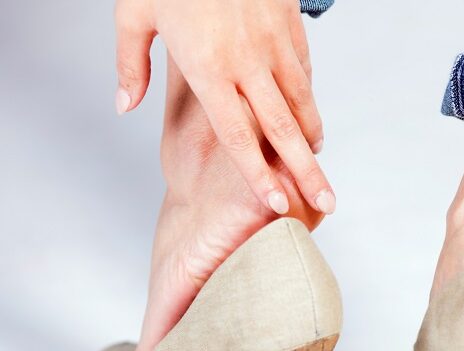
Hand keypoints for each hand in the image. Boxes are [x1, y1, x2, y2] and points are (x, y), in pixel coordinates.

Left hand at [114, 0, 334, 214]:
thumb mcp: (134, 12)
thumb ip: (129, 64)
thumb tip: (123, 106)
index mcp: (208, 68)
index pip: (239, 135)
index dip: (258, 175)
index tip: (276, 204)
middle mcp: (248, 62)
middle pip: (284, 130)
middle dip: (307, 172)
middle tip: (327, 202)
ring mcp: (274, 43)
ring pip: (303, 102)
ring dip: (313, 138)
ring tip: (318, 164)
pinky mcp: (289, 25)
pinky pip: (304, 72)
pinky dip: (308, 99)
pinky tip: (309, 118)